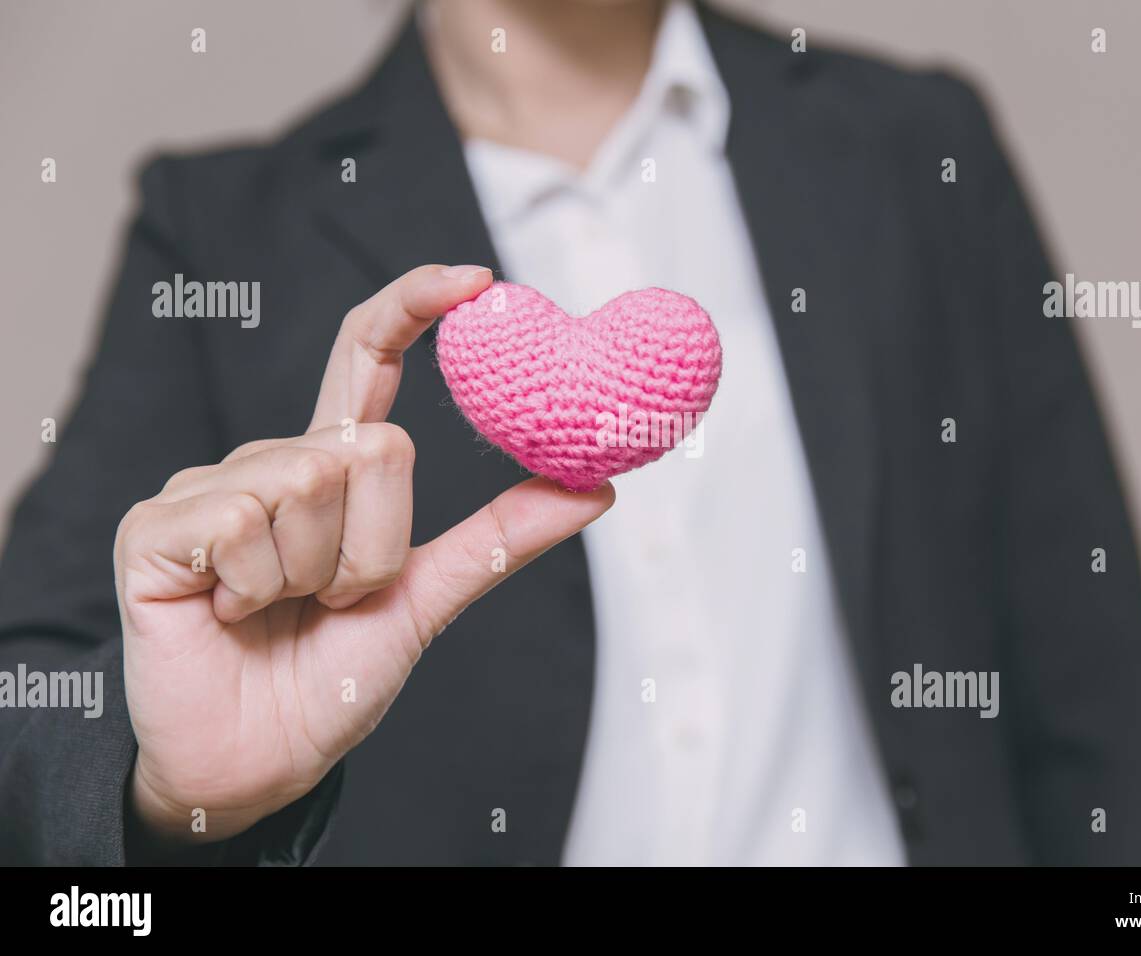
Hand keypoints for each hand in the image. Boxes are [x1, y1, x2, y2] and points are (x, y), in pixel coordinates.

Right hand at [114, 265, 613, 848]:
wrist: (259, 763)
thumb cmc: (332, 678)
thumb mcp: (426, 598)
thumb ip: (500, 538)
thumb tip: (598, 487)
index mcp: (332, 468)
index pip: (367, 358)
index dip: (414, 306)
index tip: (478, 279)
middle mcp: (272, 460)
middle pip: (374, 447)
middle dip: (377, 547)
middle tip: (336, 600)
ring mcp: (209, 487)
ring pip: (312, 485)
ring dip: (319, 575)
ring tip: (280, 611)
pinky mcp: (157, 525)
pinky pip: (242, 525)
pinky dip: (257, 588)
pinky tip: (228, 613)